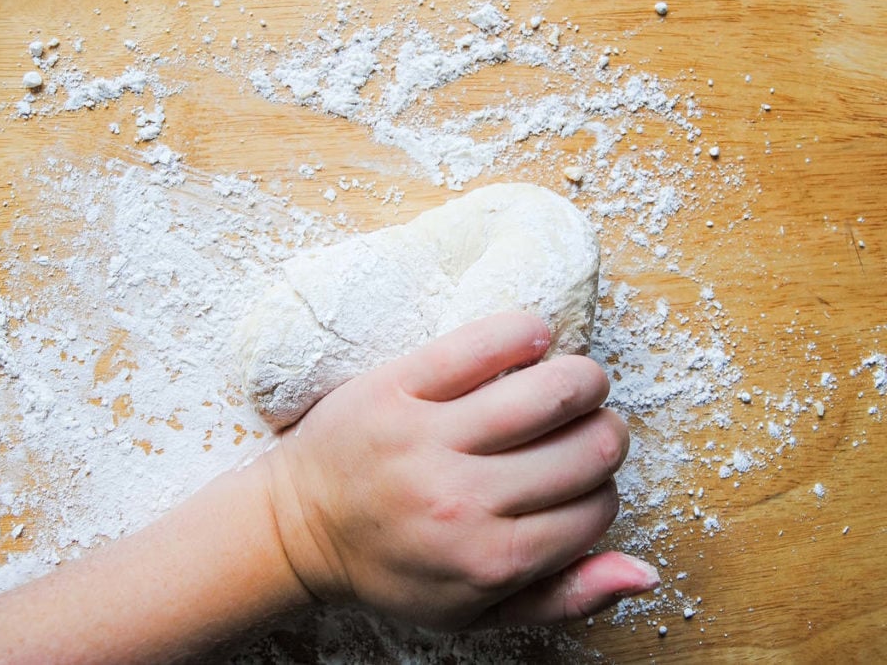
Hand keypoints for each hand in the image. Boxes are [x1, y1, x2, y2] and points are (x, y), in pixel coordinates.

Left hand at [262, 312, 658, 630]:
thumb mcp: (476, 612)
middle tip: (579, 430)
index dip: (602, 490)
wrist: (300, 526)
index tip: (578, 482)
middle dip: (603, 435)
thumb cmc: (394, 568)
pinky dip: (525, 332)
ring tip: (569, 384)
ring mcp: (428, 438)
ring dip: (583, 379)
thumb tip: (645, 572)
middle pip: (591, 447)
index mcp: (490, 559)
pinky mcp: (397, 386)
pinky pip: (484, 342)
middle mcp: (464, 500)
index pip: (599, 507)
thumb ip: (564, 597)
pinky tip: (530, 341)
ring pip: (555, 390)